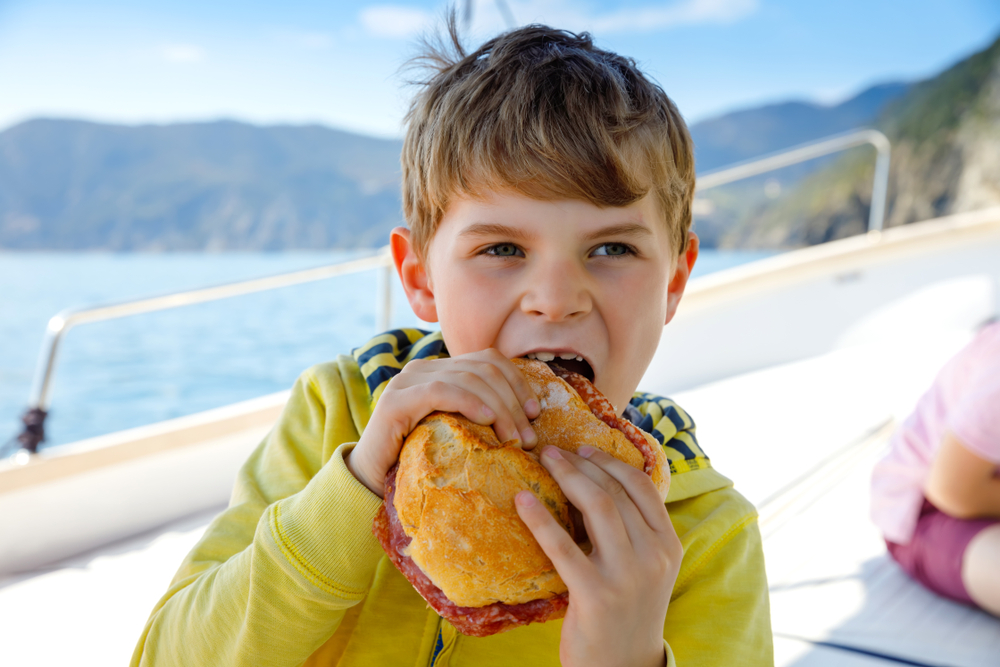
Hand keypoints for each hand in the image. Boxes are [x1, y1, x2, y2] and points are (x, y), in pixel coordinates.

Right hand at [346, 349, 539, 495]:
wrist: (371, 480)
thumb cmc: (419, 459)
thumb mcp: (456, 431)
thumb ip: (478, 414)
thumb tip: (526, 416)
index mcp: (440, 370)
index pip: (488, 359)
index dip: (517, 381)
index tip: (534, 412)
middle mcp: (423, 368)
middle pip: (483, 368)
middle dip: (513, 400)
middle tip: (528, 437)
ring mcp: (408, 380)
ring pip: (468, 378)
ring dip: (499, 408)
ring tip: (513, 438)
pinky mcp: (396, 400)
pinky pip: (443, 391)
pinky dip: (470, 403)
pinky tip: (487, 421)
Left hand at [516, 445, 681, 666]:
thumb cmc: (628, 610)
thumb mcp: (646, 567)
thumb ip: (634, 530)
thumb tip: (596, 481)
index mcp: (669, 544)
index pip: (642, 485)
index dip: (610, 461)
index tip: (582, 448)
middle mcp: (654, 556)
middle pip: (615, 491)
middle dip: (580, 464)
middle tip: (552, 451)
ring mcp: (627, 575)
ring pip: (597, 506)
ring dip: (566, 477)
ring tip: (542, 463)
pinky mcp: (596, 594)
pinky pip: (563, 546)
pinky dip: (540, 518)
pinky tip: (522, 501)